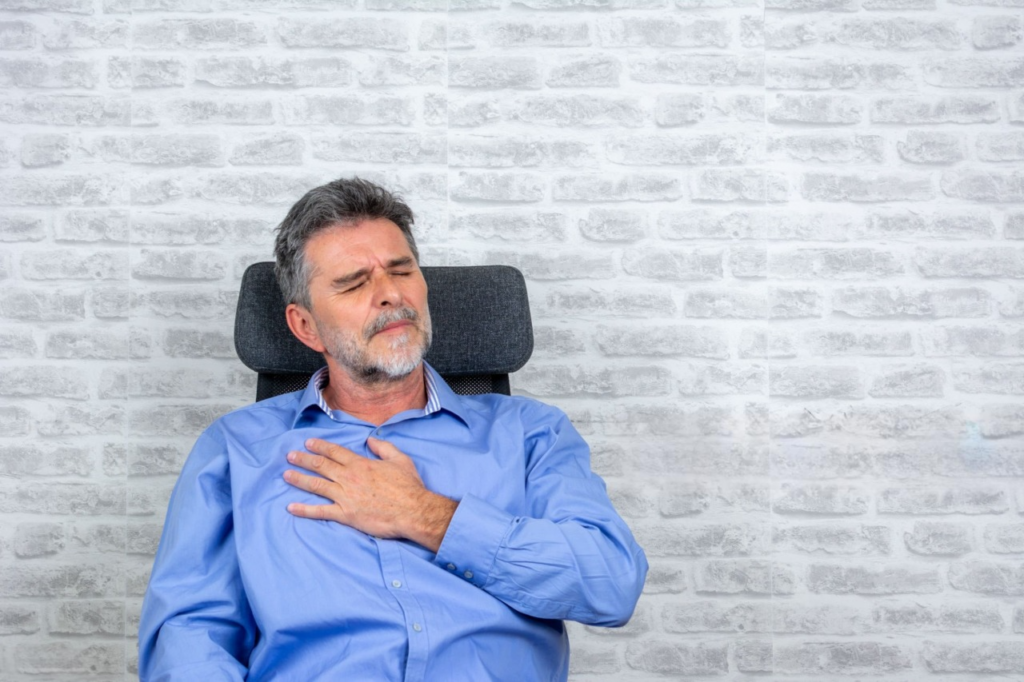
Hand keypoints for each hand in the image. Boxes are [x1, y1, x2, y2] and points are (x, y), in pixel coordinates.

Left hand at [283, 437, 457, 552]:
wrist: (413, 511)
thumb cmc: (409, 487)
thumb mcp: (400, 459)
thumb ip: (383, 447)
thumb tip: (370, 440)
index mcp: (361, 464)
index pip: (335, 452)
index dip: (320, 446)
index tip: (308, 443)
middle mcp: (349, 478)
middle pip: (321, 466)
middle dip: (304, 459)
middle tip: (290, 456)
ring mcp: (345, 496)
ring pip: (316, 485)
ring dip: (300, 479)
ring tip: (286, 475)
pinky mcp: (346, 514)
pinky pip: (321, 511)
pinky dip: (304, 509)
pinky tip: (291, 507)